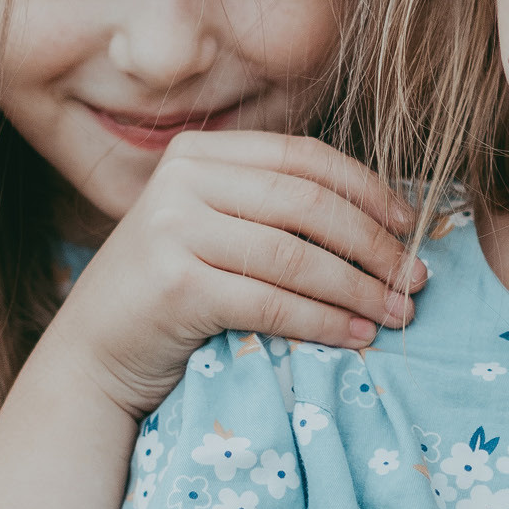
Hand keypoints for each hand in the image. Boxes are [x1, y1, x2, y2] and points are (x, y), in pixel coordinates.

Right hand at [50, 132, 426, 419]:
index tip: (409, 225)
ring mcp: (172, 229)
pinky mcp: (175, 285)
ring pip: (296, 256)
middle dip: (374, 245)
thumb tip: (384, 218)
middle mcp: (181, 179)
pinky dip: (324, 321)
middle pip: (307, 204)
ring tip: (397, 313)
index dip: (366, 190)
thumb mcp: (215, 229)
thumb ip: (272, 209)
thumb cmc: (171, 293)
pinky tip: (356, 336)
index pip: (303, 158)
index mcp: (199, 153)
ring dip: (359, 289)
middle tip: (416, 279)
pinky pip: (272, 302)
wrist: (93, 355)